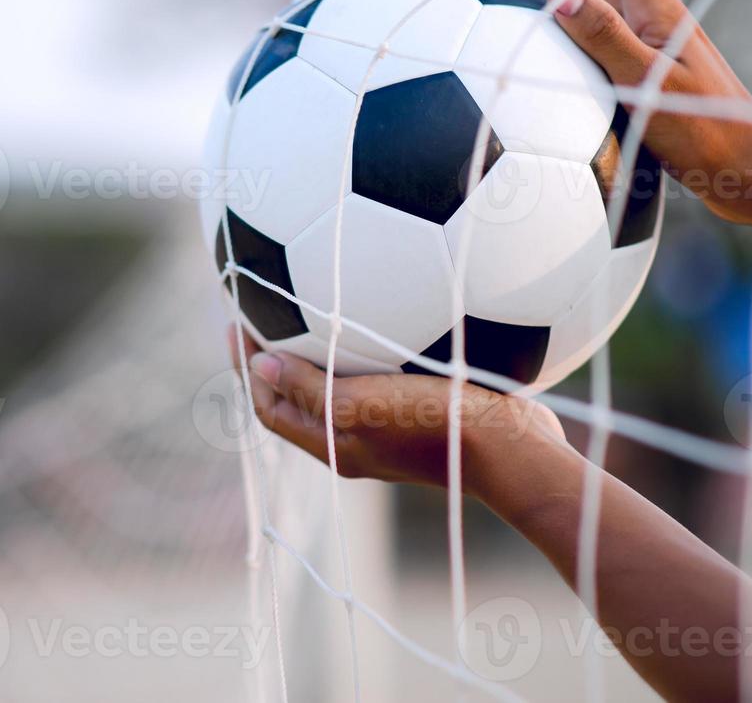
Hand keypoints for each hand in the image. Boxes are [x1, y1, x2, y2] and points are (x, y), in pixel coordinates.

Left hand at [227, 327, 563, 495]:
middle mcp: (356, 439)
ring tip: (309, 304)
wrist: (513, 447)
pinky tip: (378, 309)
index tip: (237, 321)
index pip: (272, 407)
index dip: (248, 368)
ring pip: (339, 385)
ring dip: (318, 350)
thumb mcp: (360, 405)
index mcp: (335, 444)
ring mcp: (391, 425)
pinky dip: (363, 346)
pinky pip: (379, 374)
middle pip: (299, 397)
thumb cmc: (435, 425)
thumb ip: (310, 388)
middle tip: (262, 307)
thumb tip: (257, 365)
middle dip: (275, 357)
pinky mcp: (424, 408)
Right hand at [517, 0, 751, 226]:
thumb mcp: (647, 85)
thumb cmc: (707, 133)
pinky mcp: (653, 75)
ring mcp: (655, 46)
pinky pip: (602, 38)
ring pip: (599, 2)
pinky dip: (571, 32)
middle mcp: (656, 18)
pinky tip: (552, 58)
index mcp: (657, 8)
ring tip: (515, 1)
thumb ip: (603, 36)